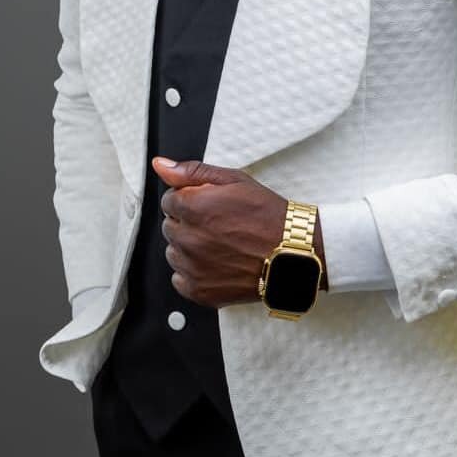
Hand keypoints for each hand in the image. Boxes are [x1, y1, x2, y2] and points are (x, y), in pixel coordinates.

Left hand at [153, 156, 326, 308]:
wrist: (295, 252)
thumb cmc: (269, 216)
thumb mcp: (235, 181)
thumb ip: (193, 172)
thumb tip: (161, 165)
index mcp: (193, 207)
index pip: (169, 201)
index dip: (189, 201)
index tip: (209, 206)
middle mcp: (189, 238)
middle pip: (170, 226)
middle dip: (189, 223)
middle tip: (220, 225)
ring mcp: (192, 267)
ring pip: (173, 252)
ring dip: (190, 247)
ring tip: (221, 244)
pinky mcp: (199, 291)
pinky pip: (179, 279)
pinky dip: (194, 273)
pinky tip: (217, 264)